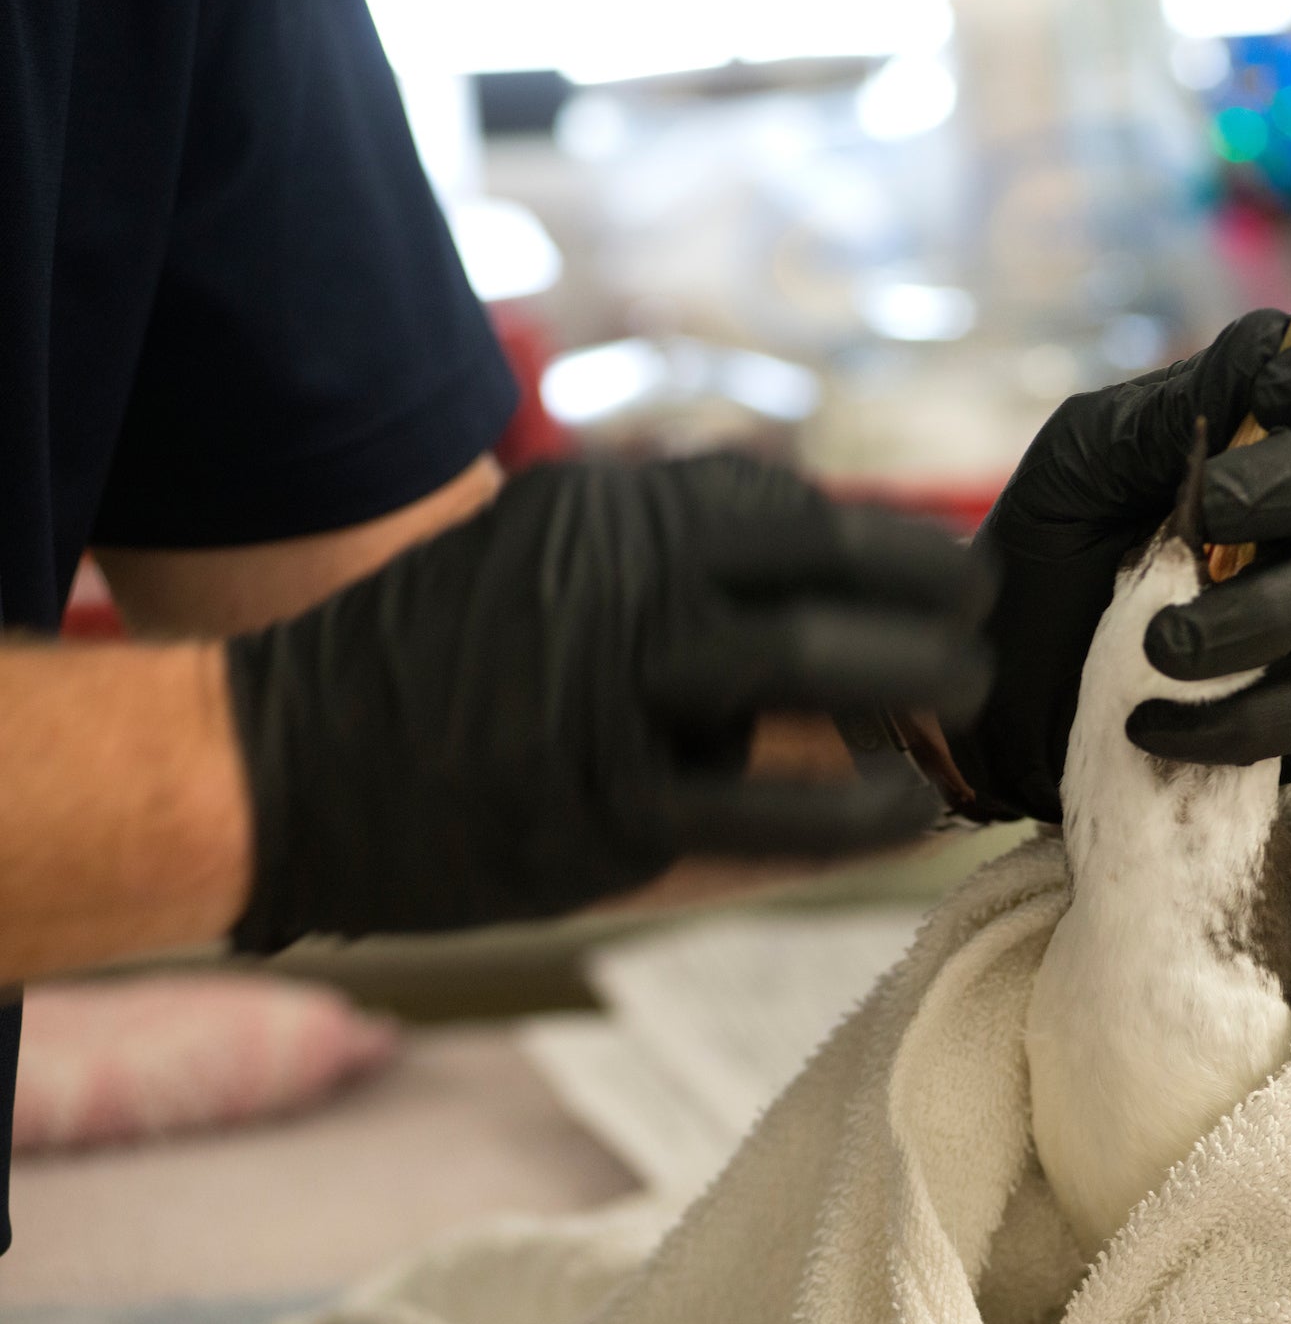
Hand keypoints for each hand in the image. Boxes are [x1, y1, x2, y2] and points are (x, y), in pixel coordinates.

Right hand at [225, 456, 990, 951]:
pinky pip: (769, 814)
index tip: (954, 576)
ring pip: (809, 670)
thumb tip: (806, 548)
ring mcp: (612, 692)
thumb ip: (662, 546)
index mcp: (610, 514)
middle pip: (827, 570)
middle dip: (935, 604)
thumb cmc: (429, 659)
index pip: (793, 509)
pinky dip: (859, 814)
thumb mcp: (538, 550)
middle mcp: (621, 582)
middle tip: (984, 636)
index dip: (897, 548)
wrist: (273, 759)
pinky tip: (907, 814)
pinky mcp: (602, 809)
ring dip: (915, 690)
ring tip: (963, 713)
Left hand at [951, 286, 1290, 822]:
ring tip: (1160, 645)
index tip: (1273, 396)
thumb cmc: (1048, 554)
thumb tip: (1274, 349)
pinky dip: (1246, 718)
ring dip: (1259, 615)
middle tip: (1204, 513)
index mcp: (1286, 422)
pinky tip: (1158, 721)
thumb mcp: (1086, 455)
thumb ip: (1179, 400)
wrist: (1001, 688)